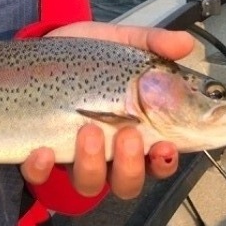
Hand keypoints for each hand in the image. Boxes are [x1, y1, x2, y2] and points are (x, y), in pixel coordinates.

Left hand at [20, 22, 193, 200]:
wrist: (43, 49)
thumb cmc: (90, 56)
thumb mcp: (122, 43)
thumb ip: (153, 43)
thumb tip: (186, 42)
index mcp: (135, 132)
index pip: (159, 161)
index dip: (165, 161)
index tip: (165, 146)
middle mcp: (108, 154)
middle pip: (127, 182)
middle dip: (130, 165)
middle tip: (127, 134)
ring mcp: (73, 158)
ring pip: (89, 183)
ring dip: (91, 163)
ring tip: (88, 129)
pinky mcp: (39, 156)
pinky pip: (39, 176)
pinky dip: (41, 169)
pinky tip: (41, 150)